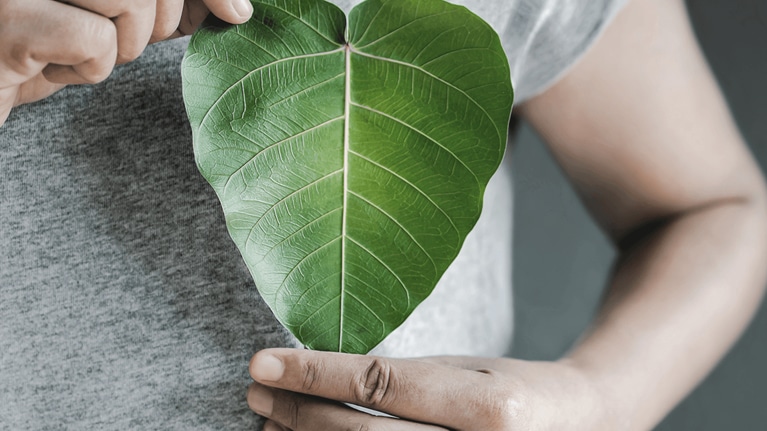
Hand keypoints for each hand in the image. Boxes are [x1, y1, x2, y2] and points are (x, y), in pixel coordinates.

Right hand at [0, 0, 253, 124]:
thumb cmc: (50, 44)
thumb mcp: (117, 16)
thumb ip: (169, 3)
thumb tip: (236, 8)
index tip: (237, 12)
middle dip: (162, 17)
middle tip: (127, 40)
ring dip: (124, 44)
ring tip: (84, 53)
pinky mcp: (8, 20)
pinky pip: (94, 39)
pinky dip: (92, 68)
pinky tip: (54, 69)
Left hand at [247, 349, 610, 430]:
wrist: (579, 428)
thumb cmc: (516, 391)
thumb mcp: (465, 371)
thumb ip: (403, 381)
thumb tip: (320, 381)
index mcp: (488, 410)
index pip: (380, 386)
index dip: (313, 373)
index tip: (262, 361)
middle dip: (298, 413)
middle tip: (256, 390)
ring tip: (269, 421)